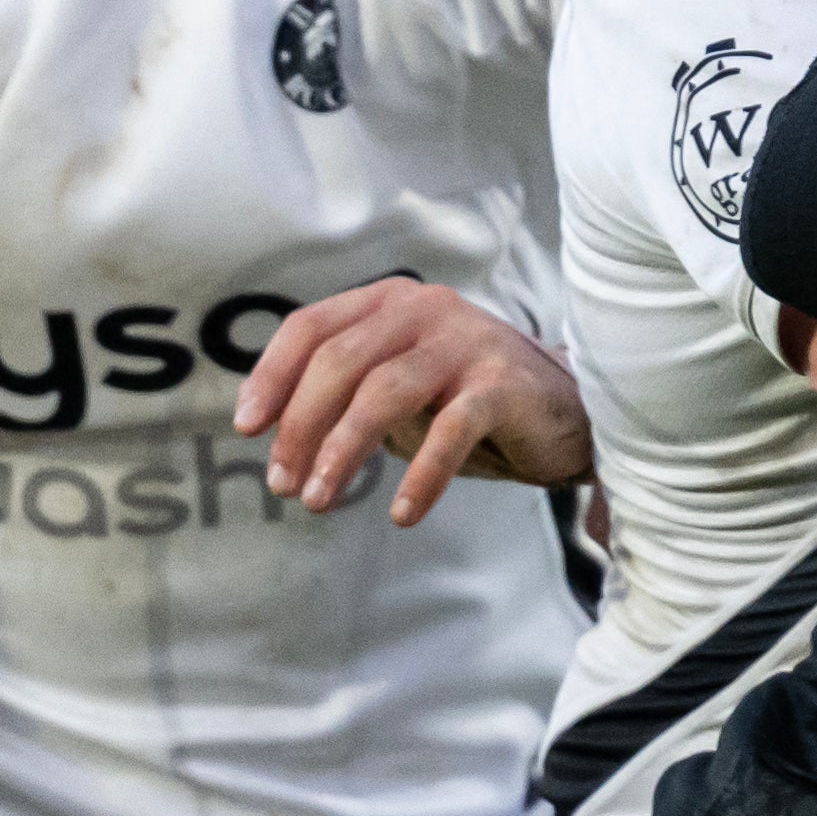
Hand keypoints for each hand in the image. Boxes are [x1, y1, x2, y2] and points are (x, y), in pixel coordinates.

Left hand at [233, 279, 592, 524]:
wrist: (571, 414)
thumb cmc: (470, 403)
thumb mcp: (400, 388)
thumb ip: (346, 390)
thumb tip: (267, 426)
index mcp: (390, 302)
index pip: (310, 328)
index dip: (270, 378)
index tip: (246, 429)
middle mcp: (426, 309)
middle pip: (339, 361)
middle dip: (300, 427)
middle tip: (284, 484)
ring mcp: (467, 342)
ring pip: (384, 391)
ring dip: (343, 451)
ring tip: (320, 500)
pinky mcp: (503, 383)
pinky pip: (450, 431)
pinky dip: (421, 476)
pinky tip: (402, 513)